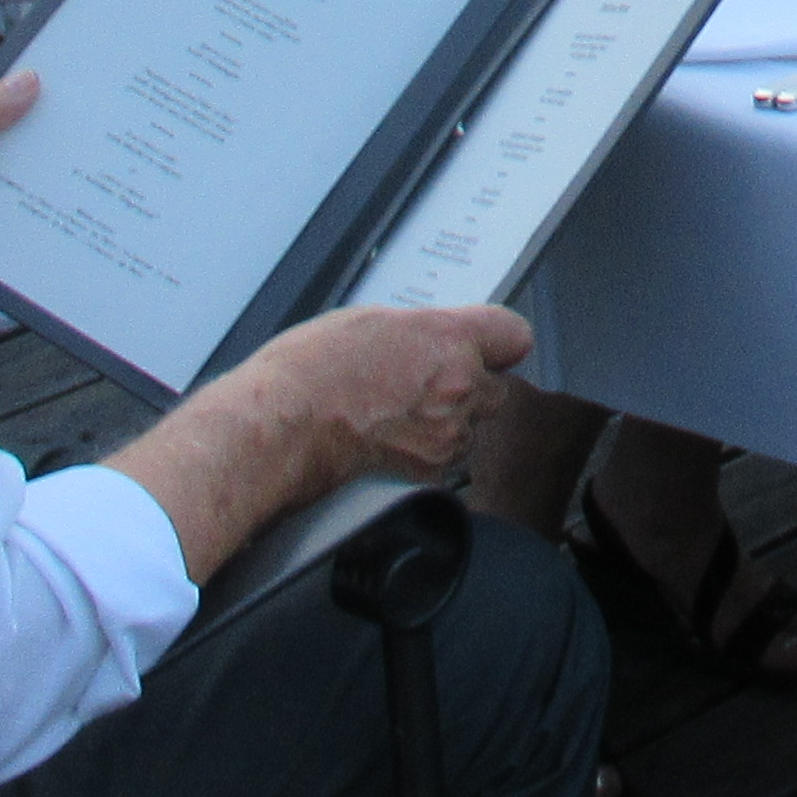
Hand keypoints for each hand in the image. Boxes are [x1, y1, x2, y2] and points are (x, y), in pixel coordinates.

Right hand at [257, 303, 536, 489]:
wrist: (283, 428)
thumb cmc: (309, 371)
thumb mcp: (369, 322)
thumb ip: (418, 332)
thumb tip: (429, 340)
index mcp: (449, 339)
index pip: (514, 335)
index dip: (498, 342)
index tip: (488, 346)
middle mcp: (459, 386)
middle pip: (496, 388)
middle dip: (470, 387)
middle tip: (426, 385)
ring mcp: (447, 434)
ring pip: (469, 428)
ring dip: (446, 423)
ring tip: (395, 416)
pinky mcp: (429, 474)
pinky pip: (443, 461)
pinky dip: (424, 455)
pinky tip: (388, 442)